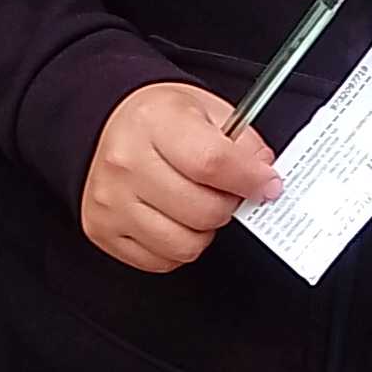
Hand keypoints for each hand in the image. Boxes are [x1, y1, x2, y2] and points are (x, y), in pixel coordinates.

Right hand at [82, 84, 279, 271]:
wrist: (108, 129)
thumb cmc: (158, 121)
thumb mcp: (206, 110)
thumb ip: (243, 142)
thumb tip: (264, 176)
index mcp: (154, 122)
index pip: (212, 163)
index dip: (250, 180)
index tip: (267, 185)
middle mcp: (126, 163)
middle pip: (203, 210)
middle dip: (228, 206)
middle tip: (225, 192)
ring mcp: (111, 202)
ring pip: (185, 245)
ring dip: (203, 231)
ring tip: (196, 206)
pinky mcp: (104, 231)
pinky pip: (162, 261)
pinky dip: (177, 247)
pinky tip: (173, 220)